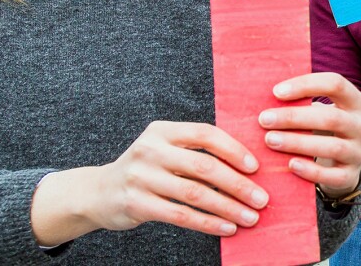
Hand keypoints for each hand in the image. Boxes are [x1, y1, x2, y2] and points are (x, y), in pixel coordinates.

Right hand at [32, 121, 267, 245]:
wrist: (99, 192)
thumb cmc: (147, 169)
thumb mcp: (164, 149)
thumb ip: (194, 151)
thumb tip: (246, 167)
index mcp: (162, 131)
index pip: (205, 134)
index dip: (233, 149)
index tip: (255, 167)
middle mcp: (150, 150)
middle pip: (204, 166)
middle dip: (238, 184)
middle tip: (261, 199)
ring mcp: (142, 177)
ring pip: (195, 194)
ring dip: (228, 208)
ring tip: (250, 217)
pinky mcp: (137, 204)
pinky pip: (181, 215)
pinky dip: (208, 223)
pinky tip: (227, 228)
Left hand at [257, 72, 360, 198]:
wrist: (340, 164)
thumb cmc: (322, 128)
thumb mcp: (319, 111)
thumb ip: (301, 102)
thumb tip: (262, 96)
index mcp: (356, 102)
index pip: (336, 84)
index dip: (306, 85)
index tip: (276, 92)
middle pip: (332, 118)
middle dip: (295, 118)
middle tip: (265, 119)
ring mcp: (359, 152)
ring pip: (333, 147)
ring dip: (298, 143)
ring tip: (270, 140)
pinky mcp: (351, 176)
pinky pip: (333, 176)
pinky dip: (311, 171)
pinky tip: (290, 165)